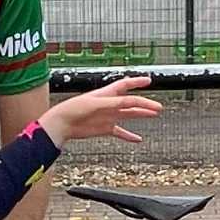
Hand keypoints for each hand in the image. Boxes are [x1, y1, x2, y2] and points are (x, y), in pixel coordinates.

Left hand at [40, 77, 160, 146]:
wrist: (62, 124)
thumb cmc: (74, 109)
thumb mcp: (96, 104)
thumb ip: (114, 103)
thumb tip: (131, 102)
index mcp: (106, 94)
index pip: (125, 85)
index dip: (137, 82)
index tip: (149, 80)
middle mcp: (109, 104)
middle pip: (131, 102)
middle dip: (145, 103)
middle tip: (158, 107)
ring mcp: (107, 116)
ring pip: (128, 115)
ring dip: (141, 115)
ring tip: (154, 115)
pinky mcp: (104, 128)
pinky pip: (120, 132)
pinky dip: (129, 136)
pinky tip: (138, 140)